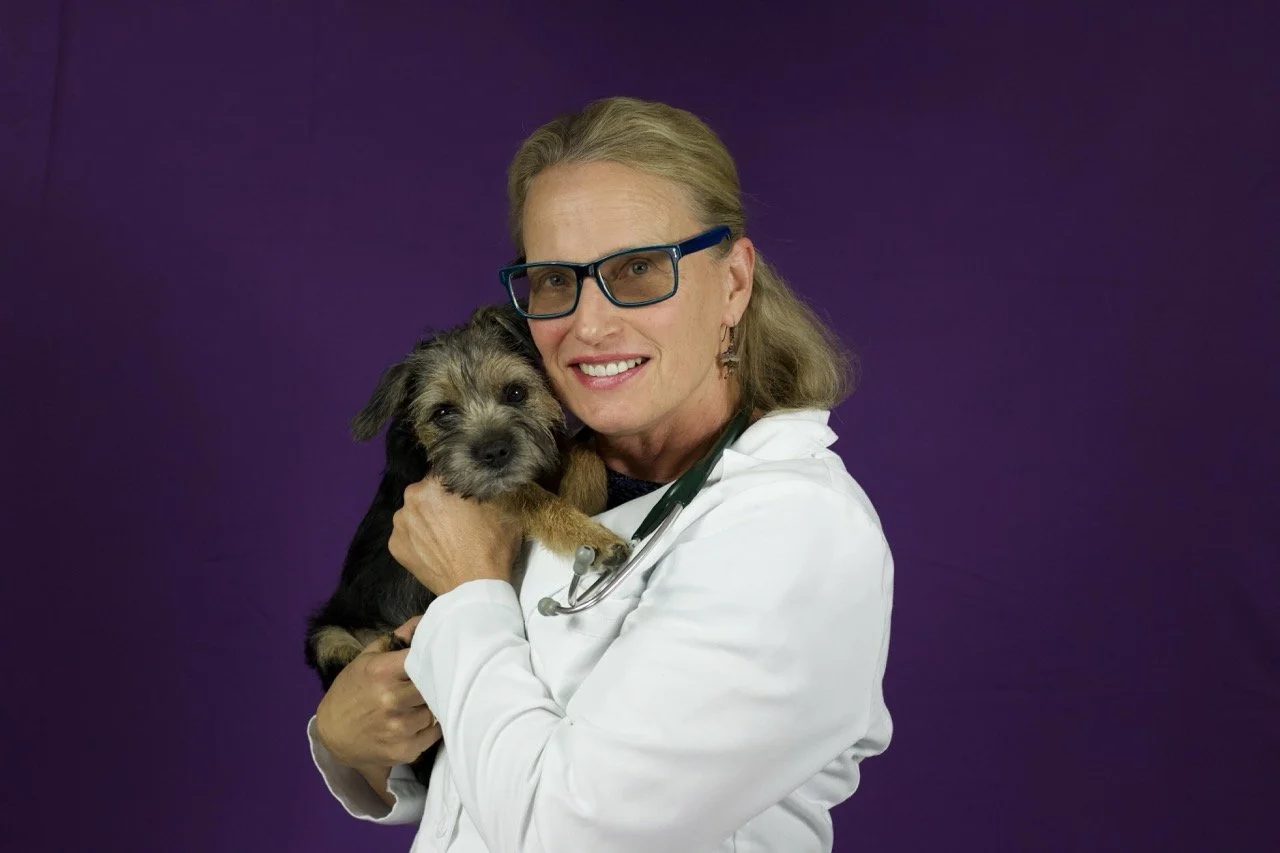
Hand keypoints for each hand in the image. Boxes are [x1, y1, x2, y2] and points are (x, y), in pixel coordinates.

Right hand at [314, 616, 439, 775]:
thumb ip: (397, 638)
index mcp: (382, 672)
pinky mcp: (405, 750)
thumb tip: (424, 620)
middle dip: (435, 681)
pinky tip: (420, 721)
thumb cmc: (352, 690)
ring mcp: (399, 727)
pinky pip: (434, 734)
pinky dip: (431, 727)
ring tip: (423, 701)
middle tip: (437, 679)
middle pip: (434, 684)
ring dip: (433, 705)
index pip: (423, 658)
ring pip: (436, 710)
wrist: (332, 733)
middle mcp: (391, 699)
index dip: (433, 656)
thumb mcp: (367, 658)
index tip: (438, 656)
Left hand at [388, 476, 521, 595]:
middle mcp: (411, 498)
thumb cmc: (492, 545)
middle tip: (458, 517)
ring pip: (415, 513)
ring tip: (447, 537)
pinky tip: (436, 550)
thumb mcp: (503, 506)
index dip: (457, 481)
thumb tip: (486, 476)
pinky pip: (408, 535)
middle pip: (426, 492)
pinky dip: (419, 539)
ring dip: (427, 520)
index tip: (466, 494)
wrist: (475, 588)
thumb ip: (488, 486)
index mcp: (436, 483)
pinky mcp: (395, 547)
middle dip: (440, 501)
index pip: (445, 472)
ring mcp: (400, 524)